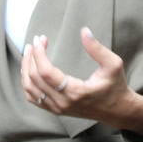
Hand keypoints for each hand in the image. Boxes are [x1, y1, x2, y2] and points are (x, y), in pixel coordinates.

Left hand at [21, 27, 135, 126]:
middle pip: (34, 79)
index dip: (39, 54)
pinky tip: (31, 68)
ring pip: (30, 90)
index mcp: (75, 92)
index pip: (46, 72)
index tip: (39, 39)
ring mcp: (57, 109)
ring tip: (29, 52)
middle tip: (36, 41)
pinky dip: (27, 83)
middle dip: (31, 57)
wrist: (117, 110)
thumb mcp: (113, 64)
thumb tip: (84, 31)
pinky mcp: (55, 110)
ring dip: (26, 69)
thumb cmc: (116, 86)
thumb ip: (98, 49)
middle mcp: (63, 103)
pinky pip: (33, 98)